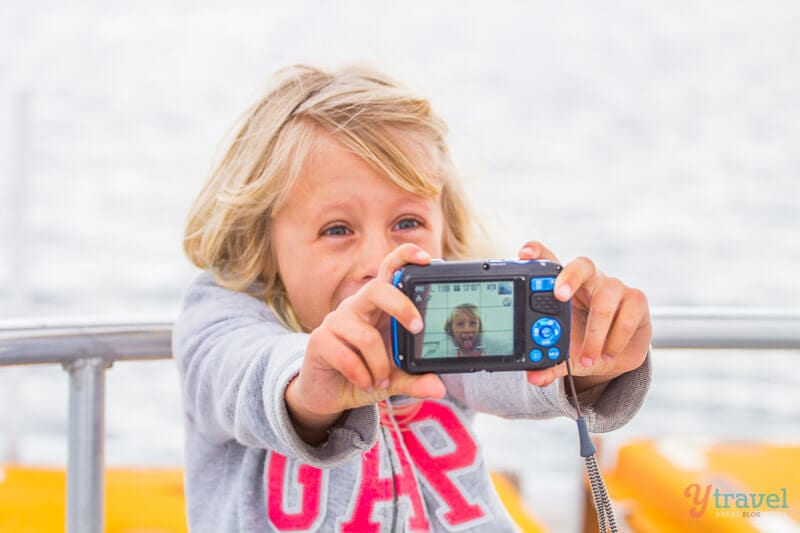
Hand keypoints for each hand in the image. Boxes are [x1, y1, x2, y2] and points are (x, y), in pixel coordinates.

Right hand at [285, 243, 445, 443]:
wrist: (328, 394)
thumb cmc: (364, 374)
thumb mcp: (394, 378)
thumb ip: (414, 379)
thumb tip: (439, 387)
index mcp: (377, 307)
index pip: (389, 271)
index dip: (405, 258)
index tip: (425, 259)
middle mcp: (356, 307)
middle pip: (375, 288)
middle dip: (401, 305)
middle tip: (418, 327)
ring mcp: (336, 321)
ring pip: (366, 335)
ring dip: (380, 365)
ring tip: (382, 381)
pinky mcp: (319, 340)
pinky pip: (347, 356)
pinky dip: (361, 375)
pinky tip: (365, 383)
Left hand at [518, 241, 650, 391]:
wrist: (612, 355)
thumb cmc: (581, 342)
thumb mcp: (563, 354)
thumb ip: (548, 364)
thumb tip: (535, 377)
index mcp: (562, 286)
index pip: (549, 260)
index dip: (537, 253)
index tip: (524, 254)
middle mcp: (588, 280)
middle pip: (581, 265)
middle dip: (569, 277)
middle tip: (559, 296)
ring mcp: (614, 287)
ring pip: (605, 298)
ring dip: (595, 332)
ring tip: (588, 357)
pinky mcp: (636, 300)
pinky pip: (627, 314)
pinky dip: (615, 338)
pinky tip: (607, 353)